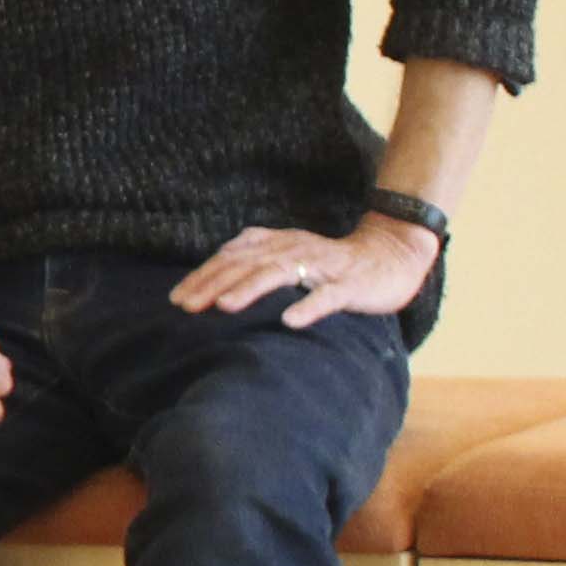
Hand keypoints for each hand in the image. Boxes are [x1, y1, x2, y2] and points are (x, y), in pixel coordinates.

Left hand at [174, 215, 439, 332]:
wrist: (390, 254)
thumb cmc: (330, 262)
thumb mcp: (287, 254)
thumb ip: (253, 258)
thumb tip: (211, 272)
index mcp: (277, 243)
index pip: (231, 257)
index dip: (202, 276)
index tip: (175, 299)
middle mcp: (294, 250)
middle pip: (247, 264)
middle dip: (214, 284)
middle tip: (187, 306)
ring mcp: (322, 267)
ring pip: (280, 274)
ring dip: (250, 289)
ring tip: (224, 307)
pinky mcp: (350, 285)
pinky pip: (328, 296)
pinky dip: (308, 307)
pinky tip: (290, 321)